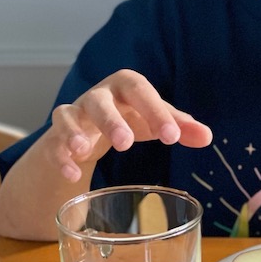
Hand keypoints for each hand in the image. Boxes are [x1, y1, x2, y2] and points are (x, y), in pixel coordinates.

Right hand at [48, 69, 211, 181]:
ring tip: (85, 151)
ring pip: (68, 116)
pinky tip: (72, 174)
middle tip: (126, 143)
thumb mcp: (153, 120)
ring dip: (75, 132)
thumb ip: (178, 126)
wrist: (90, 125)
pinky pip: (54, 143)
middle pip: (100, 100)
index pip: (140, 91)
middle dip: (111, 120)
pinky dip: (61, 157)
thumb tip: (206, 136)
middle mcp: (97, 96)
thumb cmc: (129, 116)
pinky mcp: (56, 135)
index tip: (172, 138)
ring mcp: (73, 114)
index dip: (155, 111)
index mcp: (125, 87)